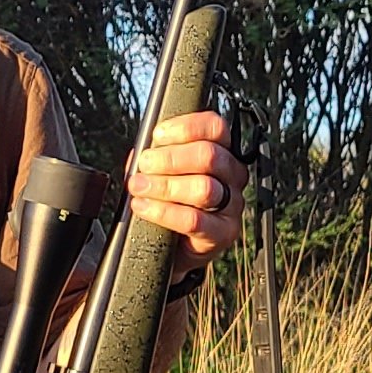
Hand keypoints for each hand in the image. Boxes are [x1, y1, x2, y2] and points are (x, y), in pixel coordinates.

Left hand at [125, 108, 243, 258]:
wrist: (173, 246)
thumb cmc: (170, 201)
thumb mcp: (162, 170)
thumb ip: (156, 154)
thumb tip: (142, 149)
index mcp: (222, 151)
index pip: (215, 128)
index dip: (185, 127)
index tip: (157, 135)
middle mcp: (232, 175)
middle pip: (209, 156)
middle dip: (170, 158)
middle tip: (145, 165)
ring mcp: (231, 205)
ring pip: (204, 188)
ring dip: (165, 185)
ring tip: (139, 187)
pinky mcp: (223, 233)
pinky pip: (194, 220)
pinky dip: (163, 212)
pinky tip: (143, 207)